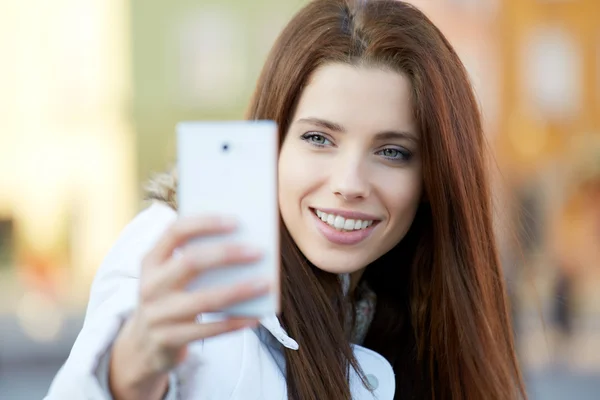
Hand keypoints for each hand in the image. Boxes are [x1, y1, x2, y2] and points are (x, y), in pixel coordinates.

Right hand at [109, 215, 268, 399]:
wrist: (142, 346)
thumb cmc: (169, 299)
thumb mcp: (169, 276)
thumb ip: (195, 258)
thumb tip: (244, 243)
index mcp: (151, 261)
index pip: (175, 232)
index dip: (205, 223)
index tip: (236, 220)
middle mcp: (150, 285)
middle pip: (191, 262)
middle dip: (227, 254)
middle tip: (258, 251)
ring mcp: (157, 315)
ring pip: (204, 300)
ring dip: (239, 290)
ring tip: (265, 284)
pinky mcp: (168, 340)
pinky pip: (209, 330)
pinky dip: (235, 323)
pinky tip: (256, 316)